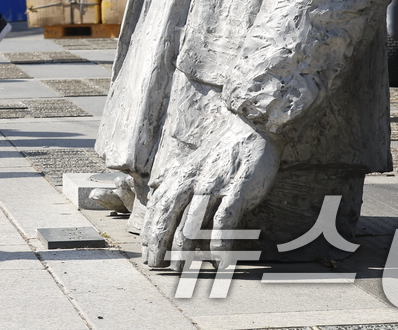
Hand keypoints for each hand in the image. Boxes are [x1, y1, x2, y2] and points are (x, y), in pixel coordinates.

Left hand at [141, 112, 280, 269]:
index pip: (158, 206)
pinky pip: (224, 221)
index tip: (146, 250)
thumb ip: (174, 180)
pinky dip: (219, 242)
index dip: (150, 229)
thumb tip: (156, 194)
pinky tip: (217, 259)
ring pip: (193, 222)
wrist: (251, 129)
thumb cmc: (222, 152)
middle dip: (160, 243)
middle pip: (169, 216)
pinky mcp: (236, 190)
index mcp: (180, 176)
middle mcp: (192, 181)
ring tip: (181, 269)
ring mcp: (214, 186)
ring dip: (185, 249)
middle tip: (156, 265)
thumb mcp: (192, 164)